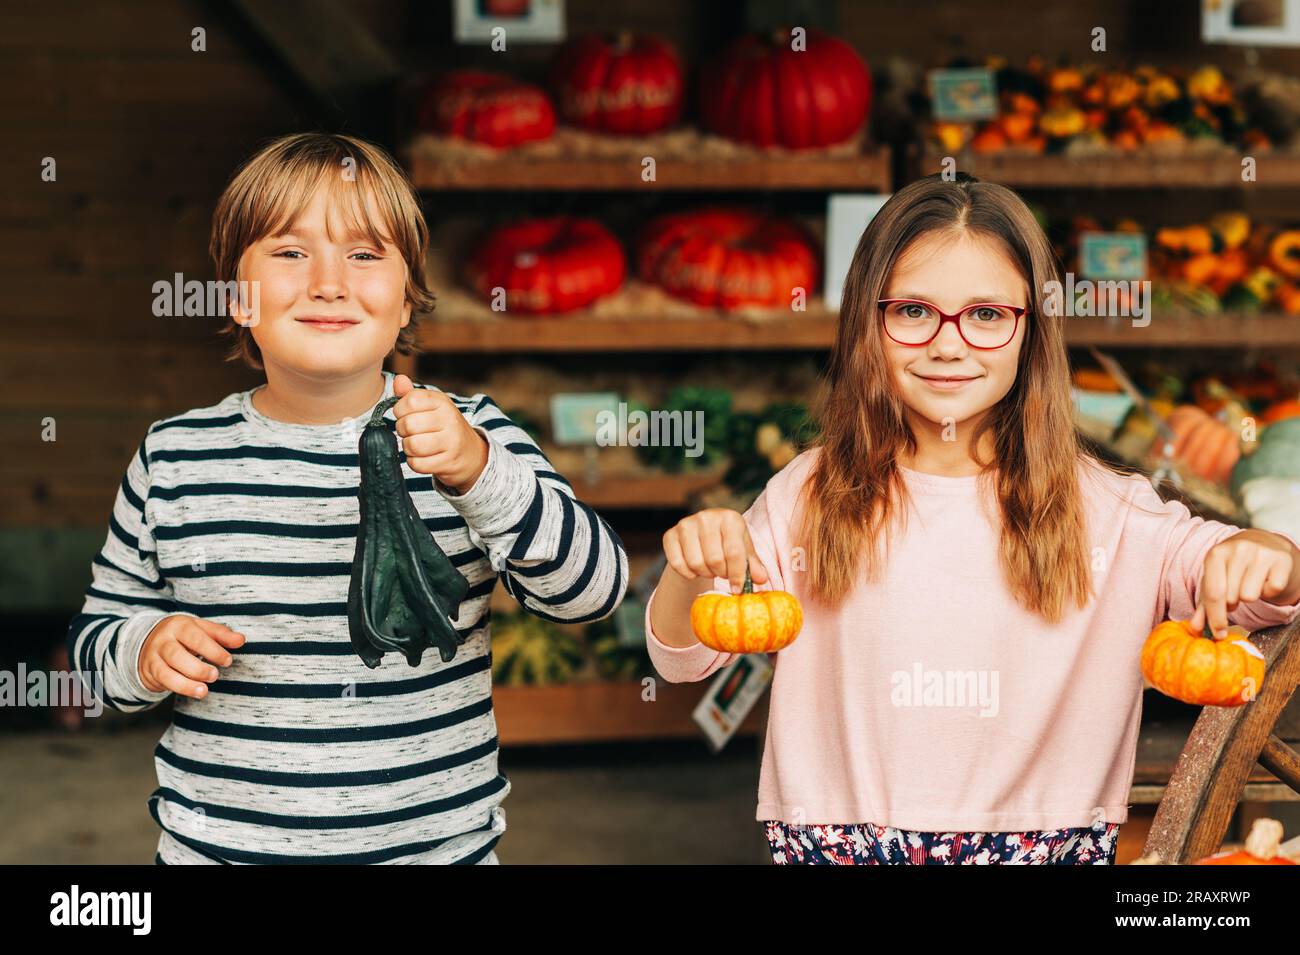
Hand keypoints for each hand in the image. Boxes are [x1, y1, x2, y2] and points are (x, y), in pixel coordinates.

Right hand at [139, 615, 244, 698]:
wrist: (148, 640)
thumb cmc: (183, 636)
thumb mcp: (202, 629)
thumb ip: (221, 634)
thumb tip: (241, 640)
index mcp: (180, 625)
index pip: (195, 636)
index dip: (212, 649)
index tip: (227, 661)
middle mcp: (164, 639)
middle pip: (177, 654)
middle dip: (197, 668)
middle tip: (215, 675)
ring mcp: (154, 656)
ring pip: (166, 671)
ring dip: (186, 683)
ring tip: (203, 690)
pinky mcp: (150, 671)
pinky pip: (163, 681)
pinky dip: (179, 688)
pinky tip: (194, 691)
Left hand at [391, 374, 488, 492]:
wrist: (471, 453)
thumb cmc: (444, 427)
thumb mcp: (431, 407)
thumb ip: (411, 394)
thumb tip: (398, 379)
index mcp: (442, 402)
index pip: (410, 401)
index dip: (399, 410)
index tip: (406, 415)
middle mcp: (449, 419)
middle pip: (408, 425)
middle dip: (402, 431)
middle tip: (410, 433)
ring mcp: (451, 441)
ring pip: (412, 445)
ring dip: (408, 448)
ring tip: (415, 445)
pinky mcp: (448, 462)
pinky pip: (418, 464)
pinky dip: (414, 462)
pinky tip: (422, 457)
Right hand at [662, 508, 769, 594]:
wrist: (702, 536)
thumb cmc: (728, 544)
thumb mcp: (744, 551)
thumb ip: (753, 566)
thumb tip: (761, 579)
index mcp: (730, 518)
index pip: (734, 552)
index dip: (737, 575)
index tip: (737, 589)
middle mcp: (706, 517)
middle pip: (715, 560)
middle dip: (720, 573)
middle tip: (722, 573)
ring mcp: (686, 524)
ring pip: (696, 563)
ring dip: (705, 573)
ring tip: (710, 569)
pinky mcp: (669, 534)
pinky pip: (678, 565)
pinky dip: (688, 573)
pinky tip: (695, 569)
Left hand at [1191, 529, 1299, 637]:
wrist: (1265, 544)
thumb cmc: (1235, 566)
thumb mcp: (1216, 579)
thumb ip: (1205, 605)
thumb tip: (1195, 628)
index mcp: (1216, 553)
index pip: (1214, 593)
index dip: (1215, 617)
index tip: (1218, 633)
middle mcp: (1238, 549)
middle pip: (1232, 597)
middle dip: (1232, 603)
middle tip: (1236, 593)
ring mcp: (1261, 553)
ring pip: (1251, 596)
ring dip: (1250, 596)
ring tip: (1249, 584)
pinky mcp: (1282, 560)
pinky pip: (1272, 591)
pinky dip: (1268, 591)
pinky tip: (1265, 579)